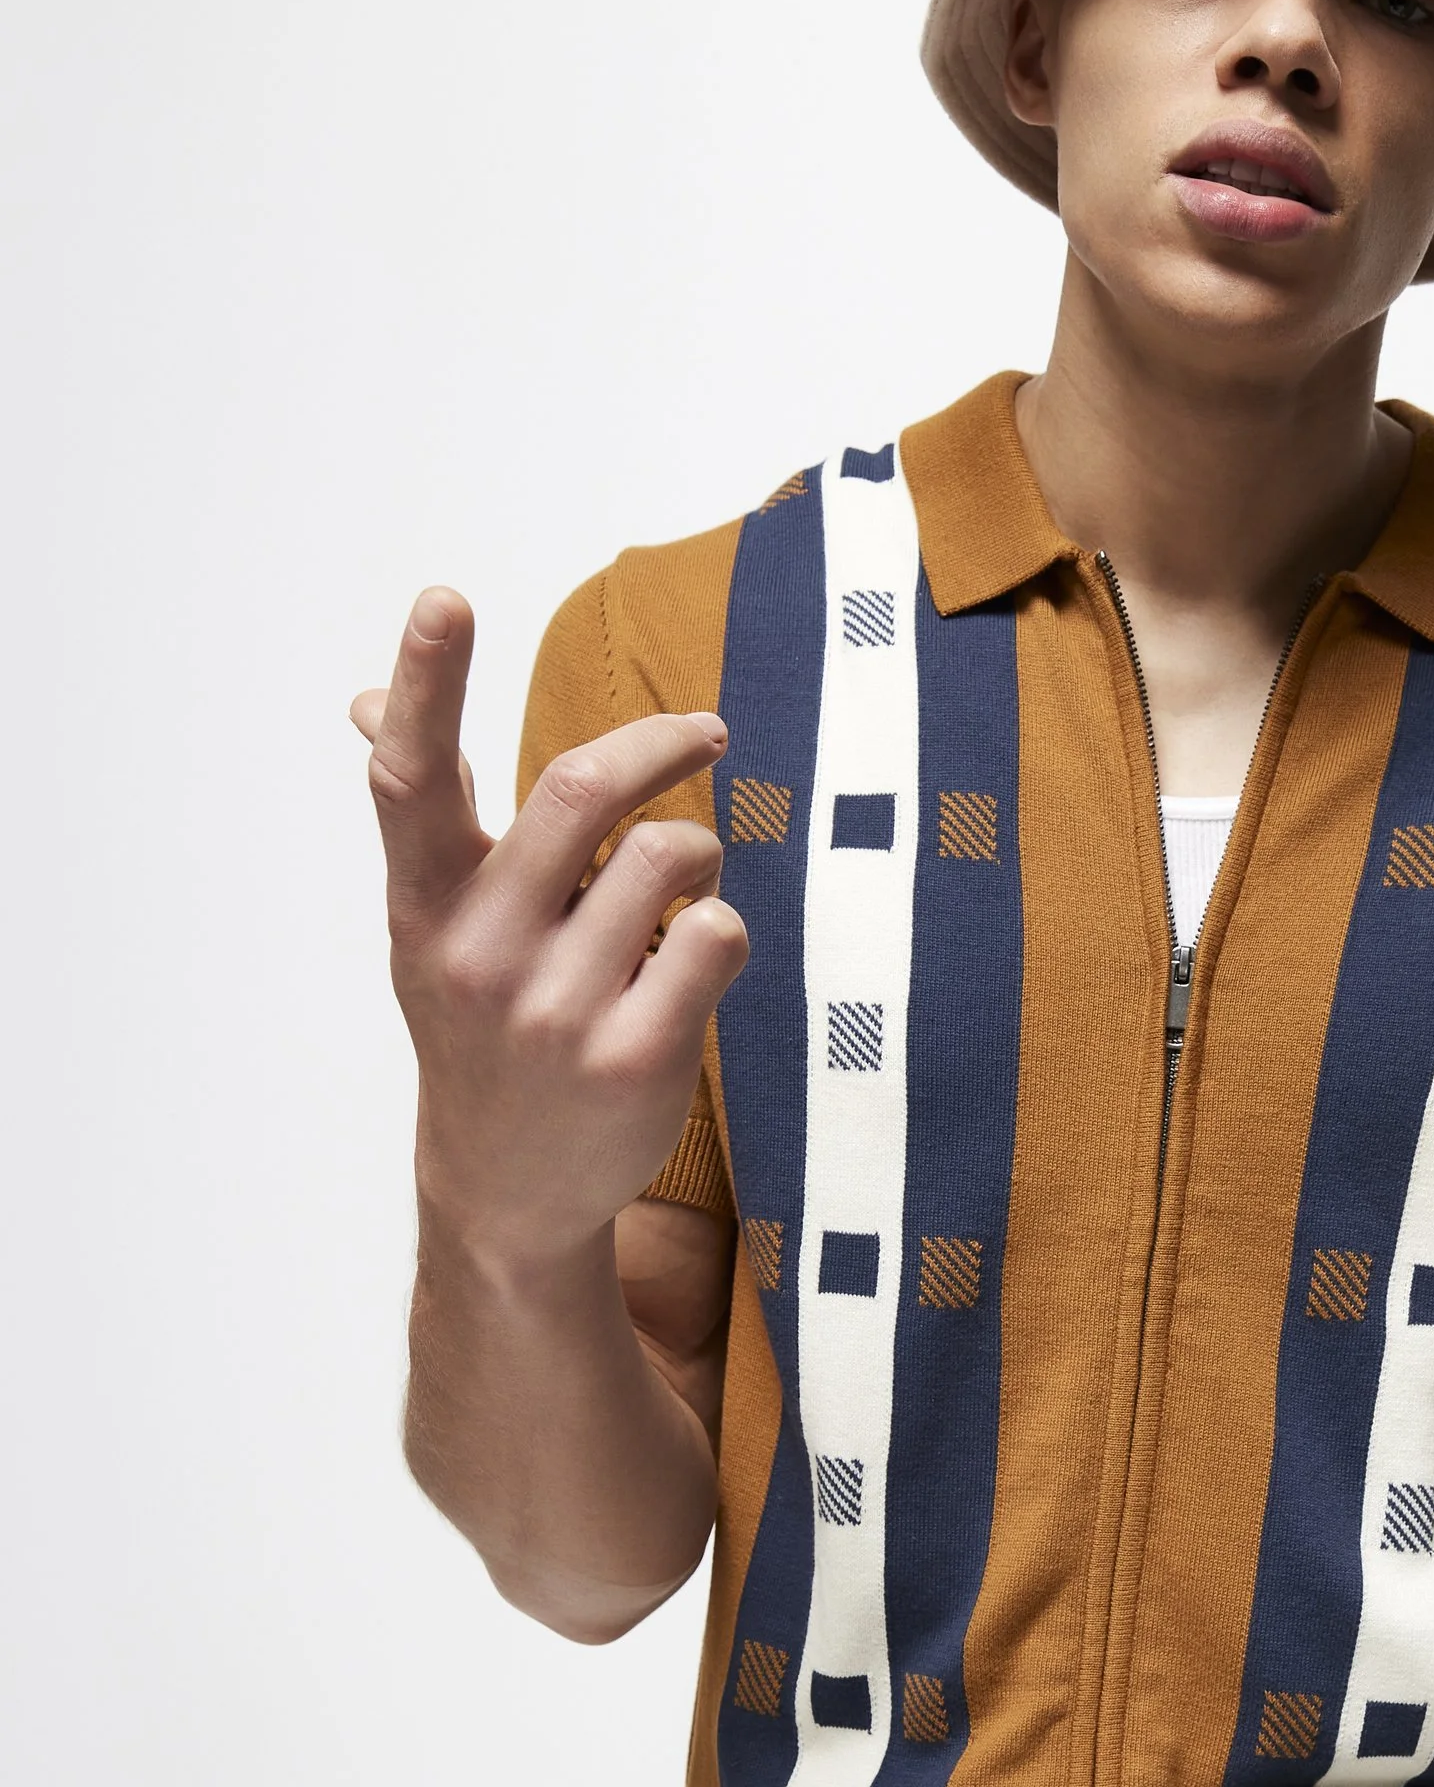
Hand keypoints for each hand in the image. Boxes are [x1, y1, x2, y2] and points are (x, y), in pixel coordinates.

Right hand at [352, 586, 747, 1265]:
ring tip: (675, 901)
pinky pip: (717, 934)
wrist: (510, 1187)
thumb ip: (423, 810)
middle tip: (704, 734)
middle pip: (581, 791)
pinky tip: (688, 969)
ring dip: (696, 856)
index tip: (444, 598)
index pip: (411, 779)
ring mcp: (557, 1011)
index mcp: (425, 904)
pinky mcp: (637, 1056)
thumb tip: (359, 697)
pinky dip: (721, 931)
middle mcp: (479, 953)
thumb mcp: (434, 923)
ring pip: (672, 854)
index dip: (425, 683)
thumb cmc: (481, 1020)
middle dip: (658, 745)